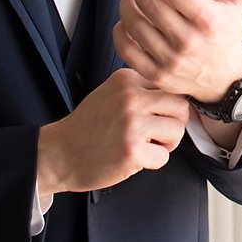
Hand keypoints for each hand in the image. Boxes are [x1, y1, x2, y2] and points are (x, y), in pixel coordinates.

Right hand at [36, 68, 189, 197]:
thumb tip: (183, 99)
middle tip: (157, 134)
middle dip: (174, 123)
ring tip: (144, 145)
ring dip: (166, 144)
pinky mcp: (132, 150)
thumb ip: (142, 91)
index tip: (156, 117)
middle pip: (181, 106)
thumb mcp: (112, 94)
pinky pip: (164, 156)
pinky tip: (134, 159)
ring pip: (177, 130)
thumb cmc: (88, 128)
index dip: (168, 106)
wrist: (59, 154)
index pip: (170, 86)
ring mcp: (131, 123)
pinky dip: (153, 162)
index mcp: (126, 79)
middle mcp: (130, 97)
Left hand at [113, 0, 241, 102]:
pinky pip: (126, 49)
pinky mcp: (156, 74)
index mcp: (210, 20)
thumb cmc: (228, 29)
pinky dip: (120, 30)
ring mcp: (171, 61)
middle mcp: (189, 42)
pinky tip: (127, 19)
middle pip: (150, 4)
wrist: (225, 76)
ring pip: (134, 24)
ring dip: (127, 3)